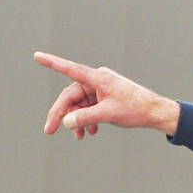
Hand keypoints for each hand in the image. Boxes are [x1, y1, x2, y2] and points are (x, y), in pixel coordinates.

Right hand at [34, 51, 179, 138]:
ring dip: (77, 120)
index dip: (52, 63)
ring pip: (80, 104)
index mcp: (98, 78)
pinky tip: (91, 132)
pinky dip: (88, 119)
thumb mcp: (108, 114)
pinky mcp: (106, 97)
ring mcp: (102, 89)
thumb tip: (66, 122)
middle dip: (62, 114)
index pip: (70, 69)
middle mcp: (98, 80)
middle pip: (71, 96)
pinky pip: (90, 107)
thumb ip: (85, 117)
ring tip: (79, 137)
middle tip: (50, 130)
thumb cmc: (136, 109)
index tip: (37, 56)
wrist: (156, 113)